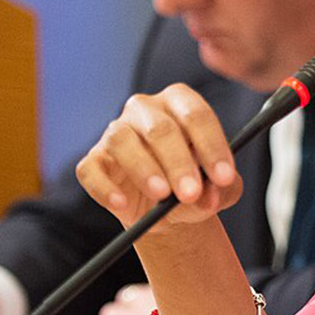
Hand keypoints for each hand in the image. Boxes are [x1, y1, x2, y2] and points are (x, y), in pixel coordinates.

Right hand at [75, 84, 242, 231]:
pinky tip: (122, 204)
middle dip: (178, 163)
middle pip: (160, 128)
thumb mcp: (218, 190)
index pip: (196, 115)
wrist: (167, 211)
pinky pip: (91, 169)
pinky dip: (104, 187)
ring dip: (143, 168)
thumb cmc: (195, 185)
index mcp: (179, 103)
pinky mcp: (94, 160)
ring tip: (161, 195)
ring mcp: (116, 132)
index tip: (223, 177)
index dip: (212, 146)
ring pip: (122, 139)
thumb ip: (222, 189)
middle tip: (191, 193)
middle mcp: (145, 110)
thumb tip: (210, 195)